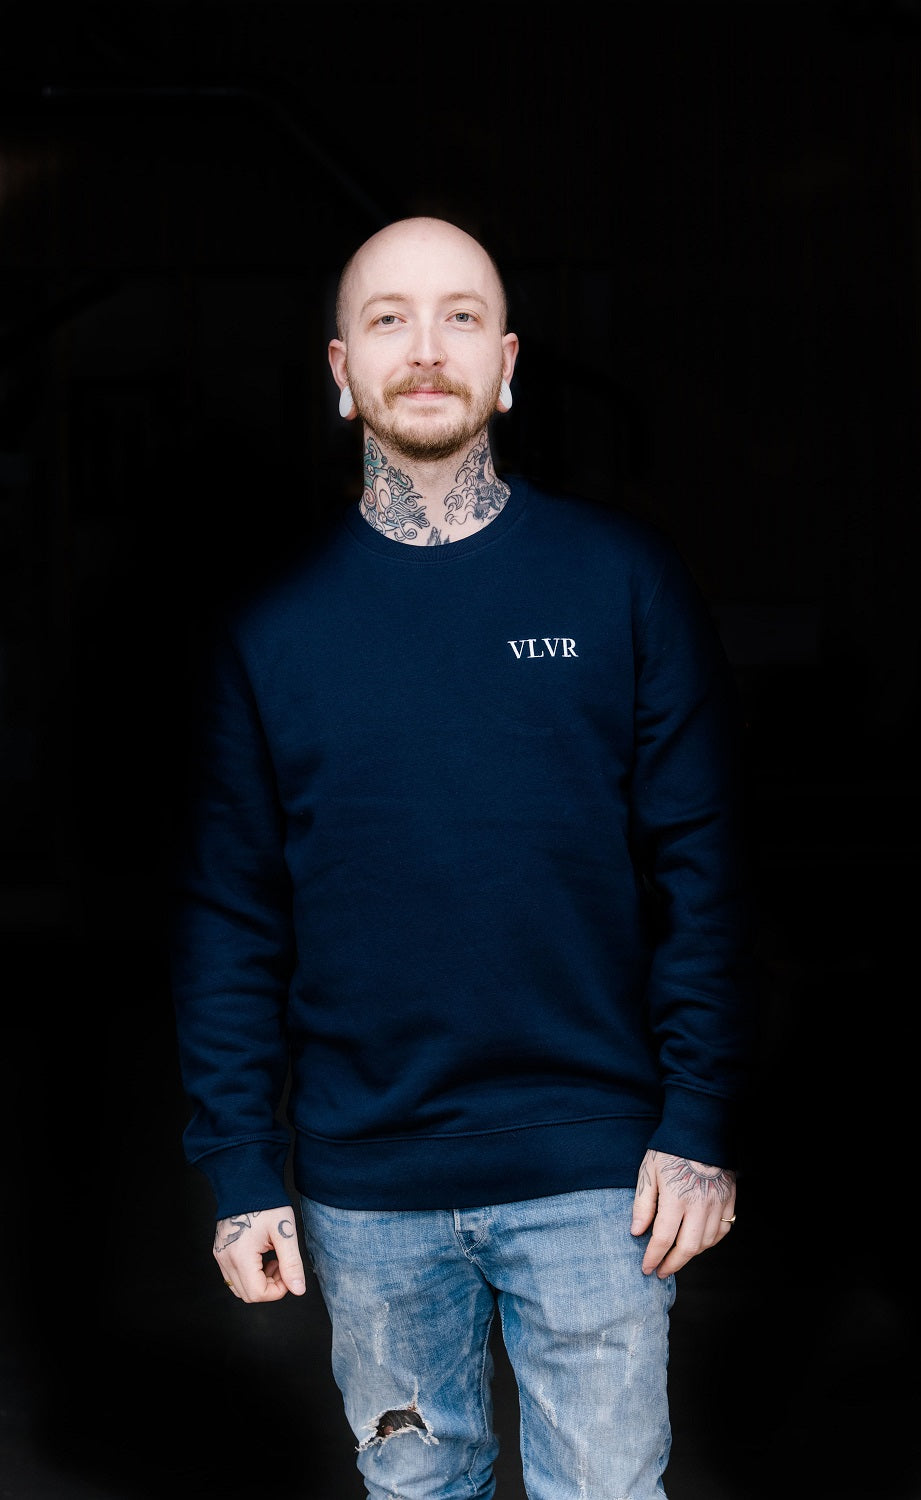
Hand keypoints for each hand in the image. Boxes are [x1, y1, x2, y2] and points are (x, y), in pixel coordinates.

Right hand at [213, 1206, 306, 1302]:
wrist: (247, 1182)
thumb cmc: (266, 1203)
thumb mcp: (284, 1232)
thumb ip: (292, 1263)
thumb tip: (298, 1290)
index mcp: (241, 1255)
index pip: (258, 1294)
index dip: (278, 1290)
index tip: (287, 1271)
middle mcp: (226, 1259)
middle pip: (248, 1294)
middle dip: (270, 1286)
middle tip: (282, 1265)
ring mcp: (220, 1255)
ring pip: (239, 1288)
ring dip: (259, 1282)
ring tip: (272, 1260)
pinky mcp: (220, 1251)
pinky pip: (232, 1276)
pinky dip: (249, 1274)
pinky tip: (261, 1256)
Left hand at [630, 1150, 736, 1277]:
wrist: (700, 1130)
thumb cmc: (669, 1150)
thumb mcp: (648, 1173)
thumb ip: (643, 1204)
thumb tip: (636, 1232)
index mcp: (676, 1197)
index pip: (663, 1238)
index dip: (653, 1257)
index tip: (646, 1268)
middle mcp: (699, 1204)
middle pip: (687, 1248)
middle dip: (672, 1264)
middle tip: (661, 1271)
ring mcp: (717, 1203)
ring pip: (706, 1242)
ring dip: (690, 1254)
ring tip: (676, 1256)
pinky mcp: (729, 1200)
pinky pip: (722, 1231)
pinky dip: (709, 1242)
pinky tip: (698, 1242)